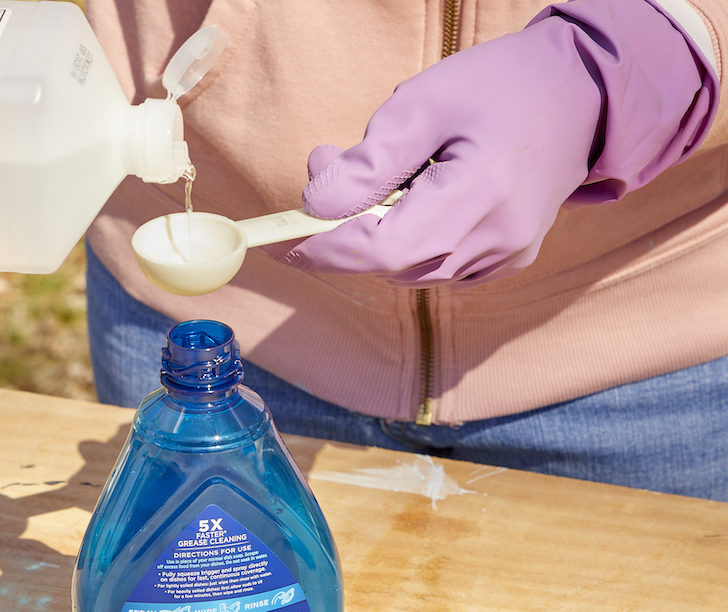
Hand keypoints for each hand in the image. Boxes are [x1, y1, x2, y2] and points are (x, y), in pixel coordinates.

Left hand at [272, 0, 713, 285]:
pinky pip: (437, 265)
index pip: (381, 249)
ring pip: (411, 268)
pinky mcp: (507, 260)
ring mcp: (505, 257)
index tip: (284, 234)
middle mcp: (495, 241)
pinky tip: (412, 195)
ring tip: (370, 171)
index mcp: (479, 197)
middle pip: (391, 262)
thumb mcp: (425, 101)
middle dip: (344, 227)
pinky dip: (408, 240)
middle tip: (326, 161)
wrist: (585, 93)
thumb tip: (316, 204)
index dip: (325, 247)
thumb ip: (370, 159)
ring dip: (375, 230)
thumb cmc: (503, 85)